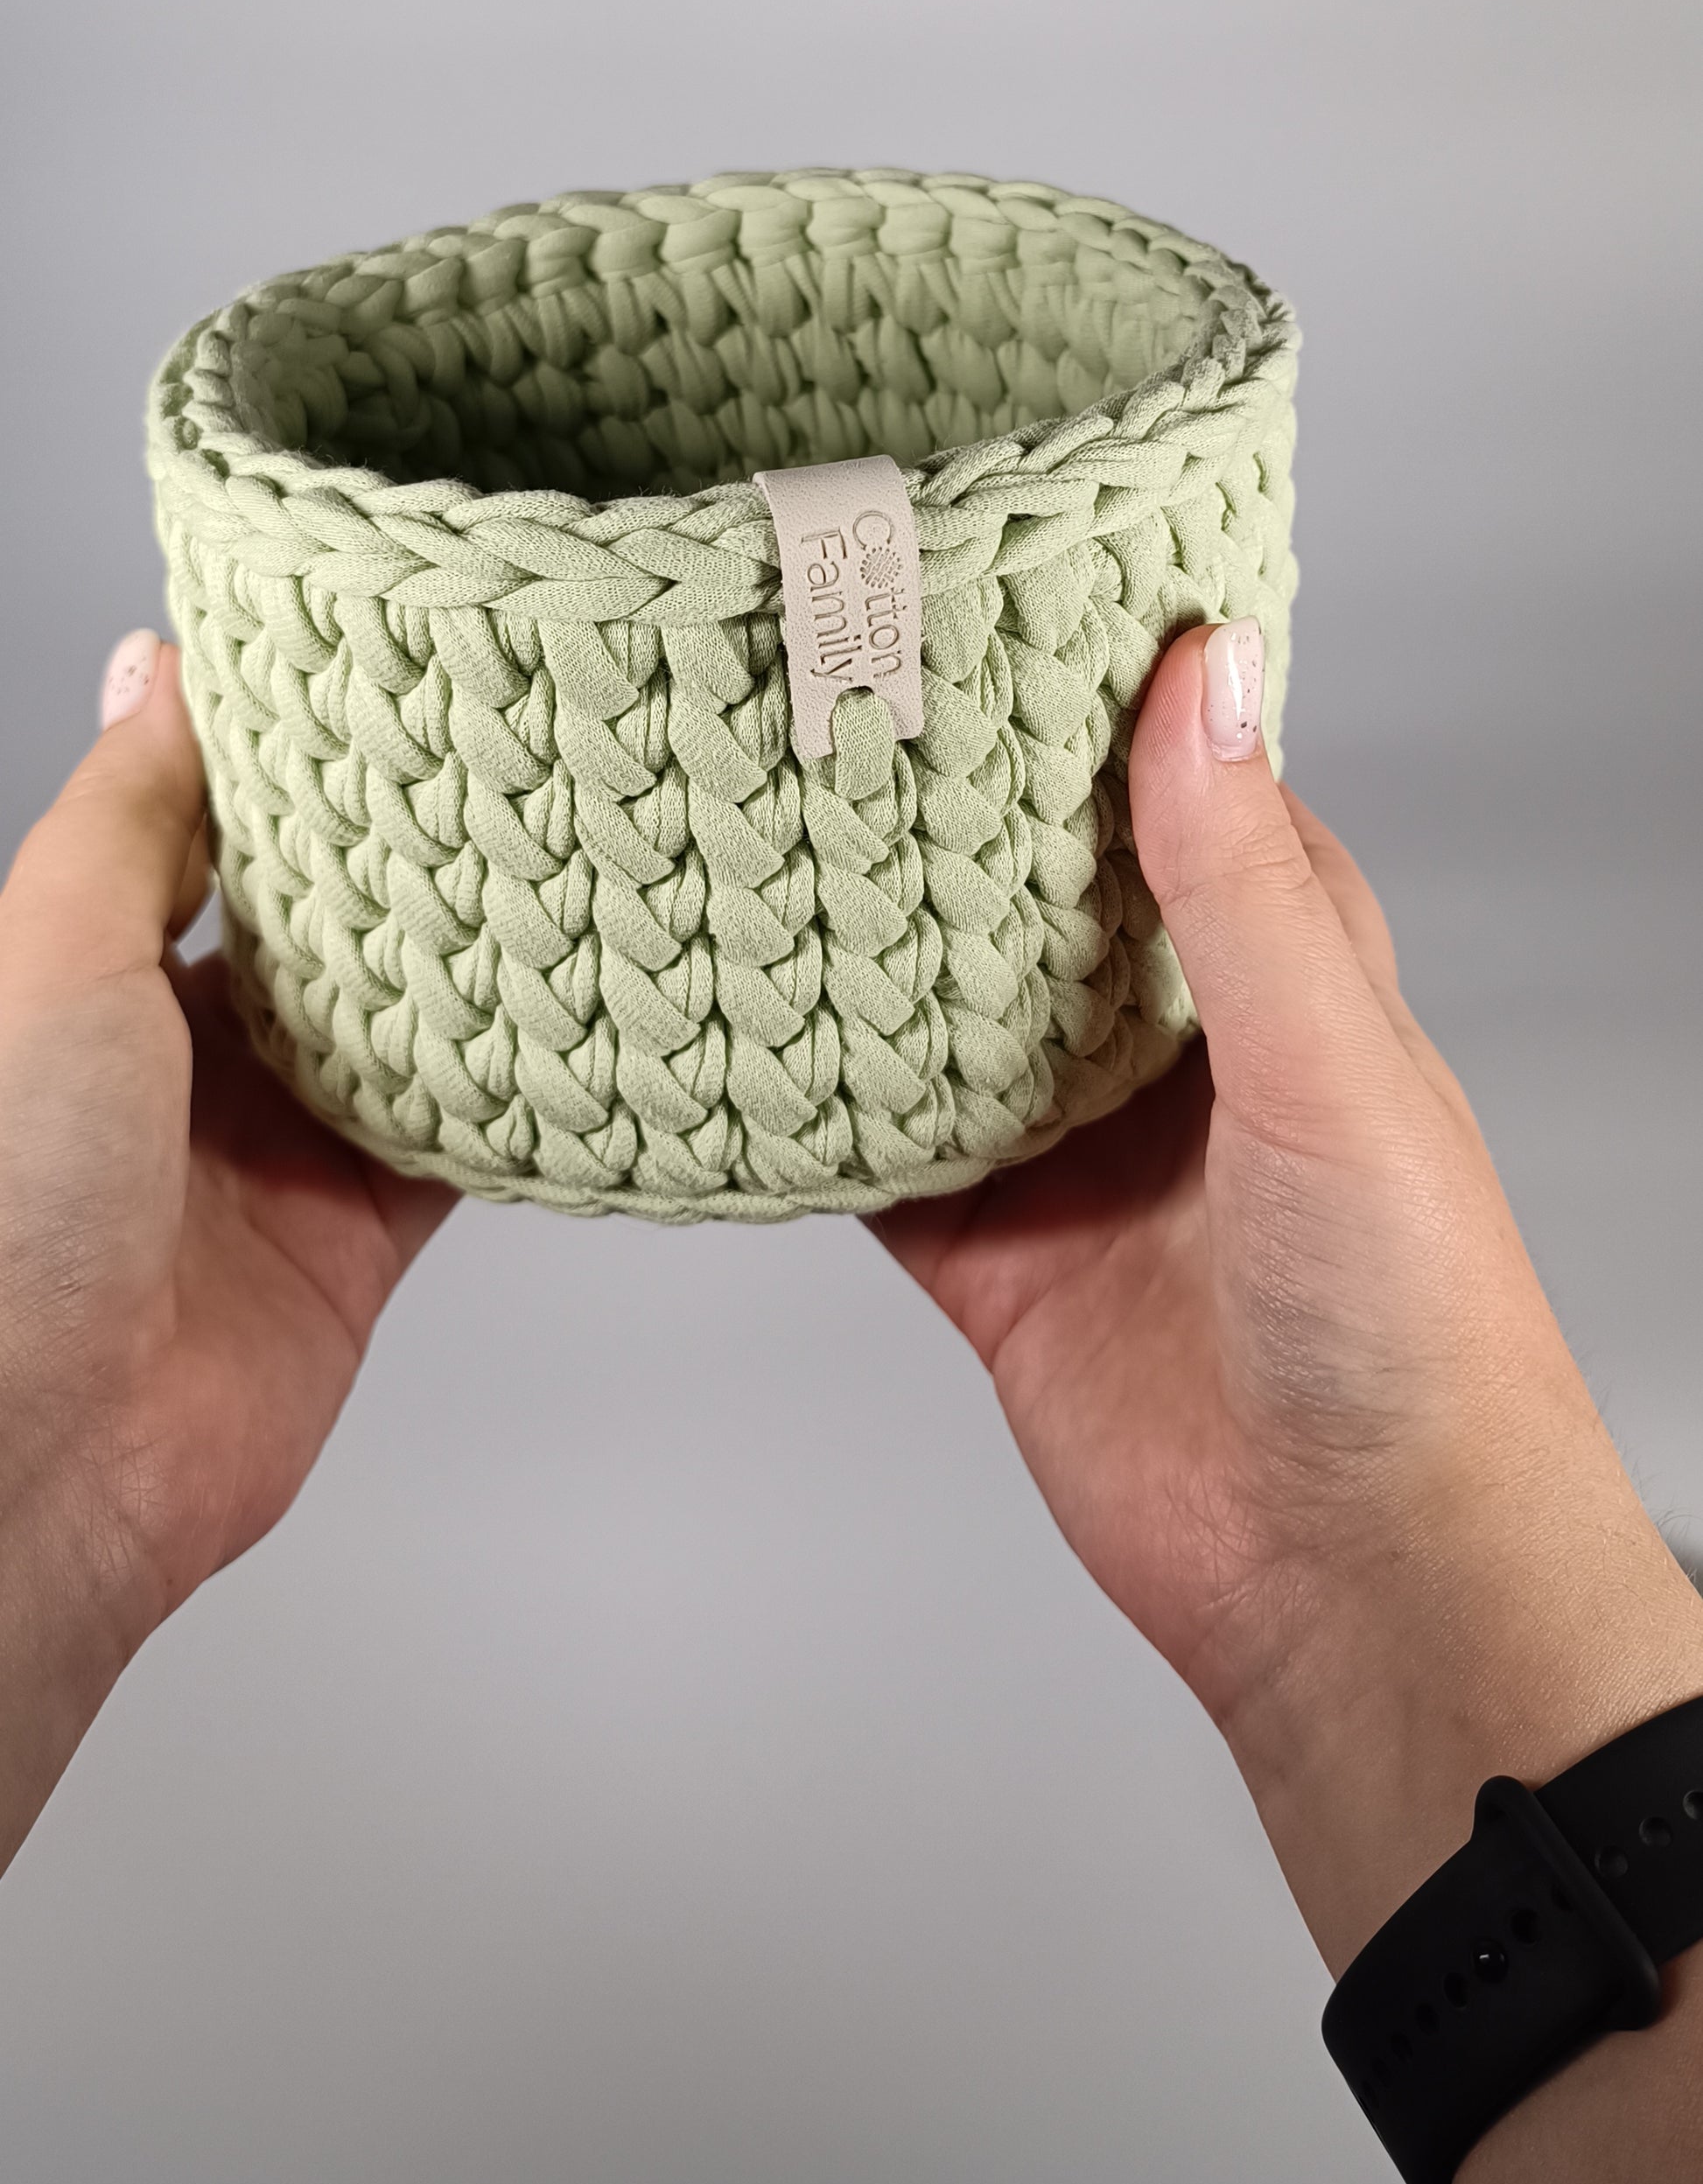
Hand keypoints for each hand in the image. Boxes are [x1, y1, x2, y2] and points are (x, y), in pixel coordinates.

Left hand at [0, 633, 452, 1867]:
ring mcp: (274, 1152)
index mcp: (91, 975)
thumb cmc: (5, 1200)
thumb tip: (155, 666)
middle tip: (510, 759)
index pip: (211, 838)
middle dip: (403, 860)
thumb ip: (128, 815)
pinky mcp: (353, 1241)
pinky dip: (513, 1092)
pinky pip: (456, 1146)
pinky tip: (575, 1017)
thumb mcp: (55, 950)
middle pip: (321, 931)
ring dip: (472, 966)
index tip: (384, 679)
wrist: (43, 1452)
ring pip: (402, 1028)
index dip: (291, 766)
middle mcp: (182, 1060)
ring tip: (567, 857)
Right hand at [877, 619, 1702, 2183]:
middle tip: (831, 696)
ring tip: (759, 823)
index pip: (1185, 791)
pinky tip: (737, 1031)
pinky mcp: (998, 1260)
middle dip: (953, 813)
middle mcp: (1177, 1052)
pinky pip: (881, 1162)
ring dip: (869, 945)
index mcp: (1285, 978)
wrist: (1355, 1583)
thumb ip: (1243, 881)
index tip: (998, 600)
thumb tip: (1205, 675)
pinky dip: (815, 1107)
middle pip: (1040, 897)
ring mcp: (1079, 1156)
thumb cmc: (1415, 1330)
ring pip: (945, 1016)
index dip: (1102, 700)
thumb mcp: (1331, 1065)